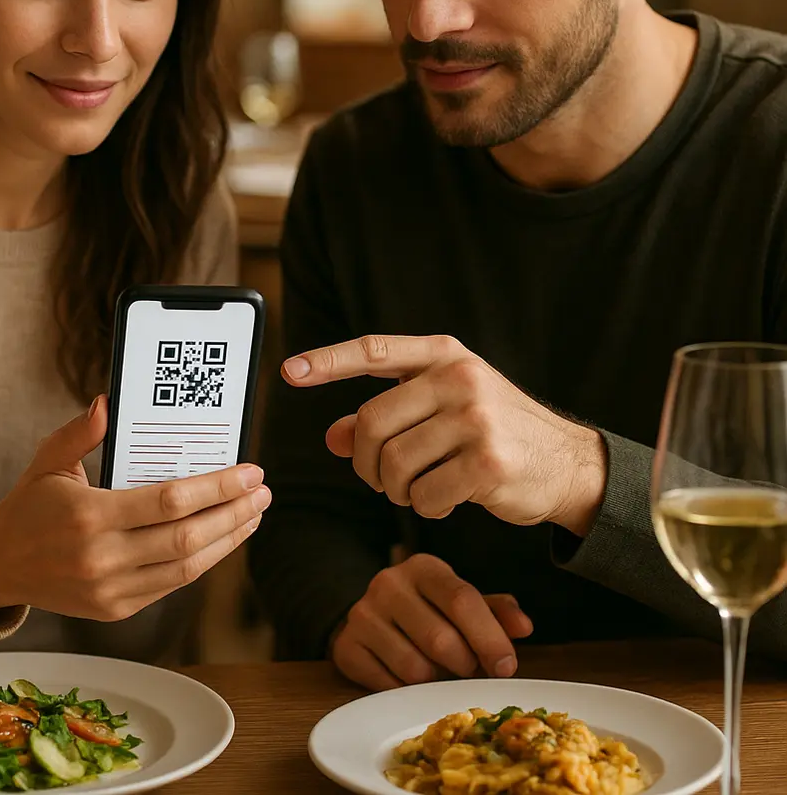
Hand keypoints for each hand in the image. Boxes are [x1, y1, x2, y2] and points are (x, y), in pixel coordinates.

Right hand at [0, 396, 270, 619]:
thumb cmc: (29, 506)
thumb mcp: (48, 460)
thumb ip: (81, 432)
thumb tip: (109, 402)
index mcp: (89, 515)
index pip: (170, 501)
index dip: (217, 487)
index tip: (249, 472)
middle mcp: (102, 556)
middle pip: (188, 537)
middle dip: (234, 513)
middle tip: (262, 492)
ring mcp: (111, 588)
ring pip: (188, 567)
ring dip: (228, 540)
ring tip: (253, 514)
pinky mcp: (116, 608)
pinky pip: (172, 585)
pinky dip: (203, 561)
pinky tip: (222, 539)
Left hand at [283, 335, 605, 535]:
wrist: (567, 464)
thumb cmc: (495, 432)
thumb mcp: (443, 409)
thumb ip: (388, 417)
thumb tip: (331, 437)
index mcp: (444, 356)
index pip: (374, 350)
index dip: (327, 362)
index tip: (288, 371)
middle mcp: (458, 378)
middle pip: (371, 424)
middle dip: (364, 461)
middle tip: (378, 477)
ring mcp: (475, 419)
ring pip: (393, 464)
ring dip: (394, 488)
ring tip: (416, 487)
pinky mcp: (488, 462)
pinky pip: (424, 495)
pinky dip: (426, 507)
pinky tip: (446, 499)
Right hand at [331, 554, 532, 689]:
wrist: (372, 615)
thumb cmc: (429, 609)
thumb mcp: (461, 601)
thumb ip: (495, 611)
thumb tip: (524, 627)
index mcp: (424, 567)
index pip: (462, 599)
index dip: (490, 638)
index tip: (506, 666)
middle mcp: (389, 583)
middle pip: (440, 639)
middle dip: (464, 665)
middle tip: (468, 668)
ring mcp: (363, 615)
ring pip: (414, 668)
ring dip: (436, 680)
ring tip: (437, 669)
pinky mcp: (346, 647)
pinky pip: (387, 686)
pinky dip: (407, 691)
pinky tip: (409, 677)